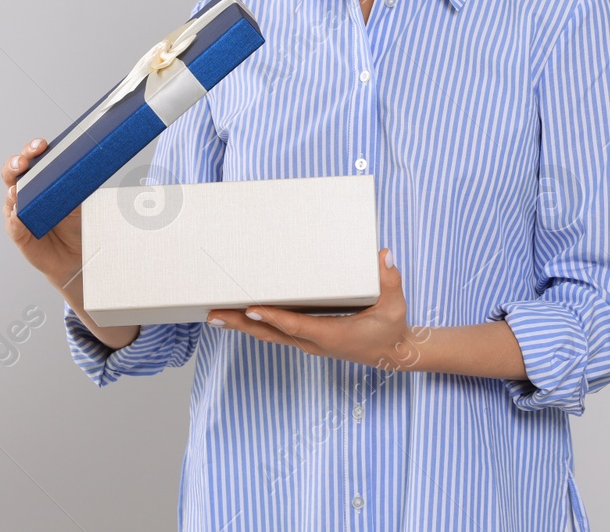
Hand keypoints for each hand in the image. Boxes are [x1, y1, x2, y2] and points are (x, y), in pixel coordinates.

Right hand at [0, 137, 81, 289]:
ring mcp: (18, 212)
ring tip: (18, 190)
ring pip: (9, 197)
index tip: (41, 145)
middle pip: (11, 172)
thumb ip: (76, 182)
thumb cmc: (76, 221)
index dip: (32, 149)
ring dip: (13, 192)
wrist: (78, 253)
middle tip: (23, 163)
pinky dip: (15, 218)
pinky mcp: (18, 233)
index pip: (30, 158)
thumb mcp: (79, 198)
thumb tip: (87, 163)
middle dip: (15, 164)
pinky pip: (14, 224)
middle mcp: (24, 192)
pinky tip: (18, 213)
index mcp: (38, 178)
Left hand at [206, 248, 429, 371]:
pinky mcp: (307, 339)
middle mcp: (314, 342)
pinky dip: (256, 324)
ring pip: (269, 335)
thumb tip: (384, 255)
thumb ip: (390, 281)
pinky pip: (276, 333)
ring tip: (216, 315)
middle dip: (241, 324)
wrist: (391, 354)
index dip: (274, 318)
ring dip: (242, 326)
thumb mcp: (396, 306)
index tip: (251, 309)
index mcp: (332, 335)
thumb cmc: (391, 329)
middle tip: (214, 315)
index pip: (297, 326)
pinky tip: (240, 316)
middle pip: (271, 334)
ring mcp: (308, 342)